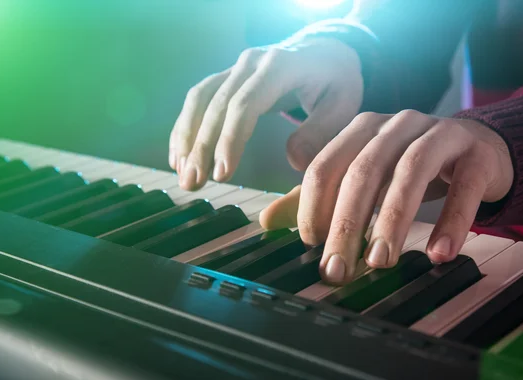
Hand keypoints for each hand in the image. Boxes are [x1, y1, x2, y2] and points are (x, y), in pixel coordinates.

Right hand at [169, 37, 363, 190]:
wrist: (324, 53)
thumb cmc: (335, 82)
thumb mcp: (342, 104)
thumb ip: (320, 131)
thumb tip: (293, 161)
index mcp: (280, 66)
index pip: (245, 104)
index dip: (230, 139)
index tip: (221, 174)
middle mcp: (251, 63)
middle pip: (217, 104)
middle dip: (202, 147)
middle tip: (192, 183)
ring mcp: (235, 68)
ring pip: (200, 100)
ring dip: (187, 138)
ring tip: (183, 175)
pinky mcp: (226, 77)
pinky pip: (198, 99)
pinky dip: (186, 127)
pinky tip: (179, 157)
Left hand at [259, 110, 513, 284]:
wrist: (476, 148)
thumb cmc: (408, 166)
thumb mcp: (361, 177)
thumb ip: (318, 197)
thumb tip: (266, 221)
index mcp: (361, 129)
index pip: (325, 165)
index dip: (312, 206)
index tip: (310, 246)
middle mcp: (396, 124)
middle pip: (363, 171)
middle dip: (346, 224)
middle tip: (338, 268)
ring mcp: (439, 134)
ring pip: (410, 172)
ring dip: (392, 220)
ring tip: (381, 262)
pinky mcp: (476, 153)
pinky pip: (464, 186)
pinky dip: (452, 220)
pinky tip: (440, 253)